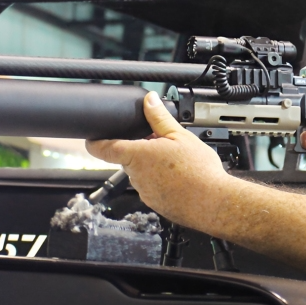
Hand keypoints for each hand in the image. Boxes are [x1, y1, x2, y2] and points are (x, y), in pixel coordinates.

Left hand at [86, 94, 231, 228]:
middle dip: (141, 150)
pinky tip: (179, 178)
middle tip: (162, 145)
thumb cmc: (198, 171)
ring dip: (153, 167)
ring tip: (176, 164)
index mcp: (137, 156)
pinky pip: (153, 188)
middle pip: (129, 159)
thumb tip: (149, 100)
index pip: (104, 149)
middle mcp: (136, 176)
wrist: (213, 202)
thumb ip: (159, 117)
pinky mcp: (155, 204)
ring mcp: (145, 192)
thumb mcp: (179, 135)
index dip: (95, 142)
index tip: (92, 138)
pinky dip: (162, 182)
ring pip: (142, 174)